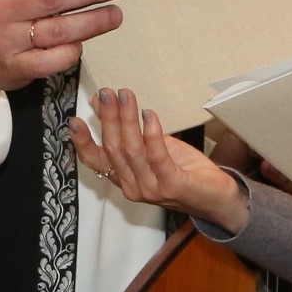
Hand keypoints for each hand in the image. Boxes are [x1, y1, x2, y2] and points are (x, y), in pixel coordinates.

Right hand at [70, 87, 248, 230]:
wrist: (217, 198)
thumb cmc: (183, 171)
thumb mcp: (151, 148)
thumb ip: (127, 131)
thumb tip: (102, 103)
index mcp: (124, 179)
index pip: (96, 161)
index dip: (83, 141)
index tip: (74, 119)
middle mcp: (133, 186)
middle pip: (113, 149)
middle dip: (108, 118)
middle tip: (108, 93)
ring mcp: (151, 188)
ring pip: (132, 151)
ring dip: (127, 120)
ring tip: (126, 96)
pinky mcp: (172, 185)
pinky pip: (157, 157)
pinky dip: (152, 134)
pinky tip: (149, 115)